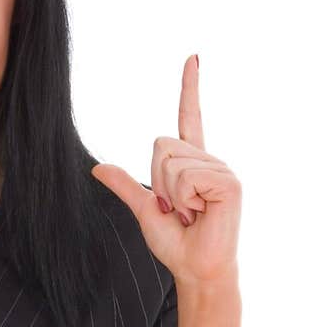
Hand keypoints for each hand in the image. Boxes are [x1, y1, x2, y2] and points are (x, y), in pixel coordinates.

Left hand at [90, 54, 241, 290]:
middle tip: (177, 208)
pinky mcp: (229, 183)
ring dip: (170, 194)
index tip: (192, 58)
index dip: (189, 88)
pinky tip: (200, 213)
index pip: (189, 117)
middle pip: (161, 145)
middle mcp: (209, 160)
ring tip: (190, 213)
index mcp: (192, 164)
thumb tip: (97, 168)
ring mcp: (221, 170)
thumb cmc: (176, 243)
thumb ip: (125, 186)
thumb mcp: (143, 210)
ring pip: (171, 161)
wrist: (195, 269)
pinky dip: (184, 200)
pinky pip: (187, 177)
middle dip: (157, 181)